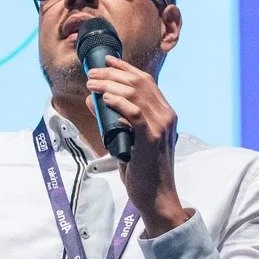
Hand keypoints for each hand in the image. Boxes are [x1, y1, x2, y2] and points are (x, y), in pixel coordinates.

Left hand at [85, 57, 191, 236]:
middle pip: (139, 83)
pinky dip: (118, 103)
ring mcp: (161, 126)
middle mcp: (166, 115)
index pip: (146, 81)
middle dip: (112, 74)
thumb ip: (113, 119)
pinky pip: (134, 113)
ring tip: (92, 84)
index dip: (125, 68)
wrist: (156, 197)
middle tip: (91, 74)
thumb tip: (93, 100)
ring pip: (135, 94)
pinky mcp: (151, 138)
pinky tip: (104, 99)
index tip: (107, 61)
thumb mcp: (127, 139)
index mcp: (165, 113)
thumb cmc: (142, 170)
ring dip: (110, 85)